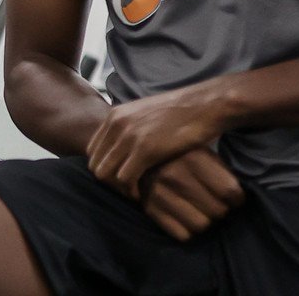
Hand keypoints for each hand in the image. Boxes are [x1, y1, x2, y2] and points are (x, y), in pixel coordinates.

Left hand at [86, 87, 222, 198]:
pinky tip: (144, 193)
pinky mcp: (145, 149)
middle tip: (128, 189)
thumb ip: (130, 127)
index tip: (122, 177)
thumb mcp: (146, 114)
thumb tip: (123, 148)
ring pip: (105, 173)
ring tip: (136, 192)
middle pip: (94, 163)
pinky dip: (132, 190)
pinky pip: (125, 178)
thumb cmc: (183, 112)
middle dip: (109, 181)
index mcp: (114, 116)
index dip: (105, 167)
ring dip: (119, 188)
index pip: (92, 150)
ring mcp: (129, 136)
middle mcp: (116, 124)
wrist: (206, 104)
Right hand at [138, 148, 244, 240]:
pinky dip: (186, 229)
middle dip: (220, 209)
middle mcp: (174, 175)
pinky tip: (184, 216)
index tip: (232, 196)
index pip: (230, 192)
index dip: (237, 198)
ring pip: (201, 225)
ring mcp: (159, 193)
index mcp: (192, 158)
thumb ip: (219, 170)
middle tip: (214, 202)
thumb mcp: (200, 150)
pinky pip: (182, 234)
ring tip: (199, 209)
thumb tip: (237, 198)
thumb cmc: (178, 155)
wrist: (138, 155)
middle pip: (218, 211)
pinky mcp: (149, 208)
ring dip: (204, 220)